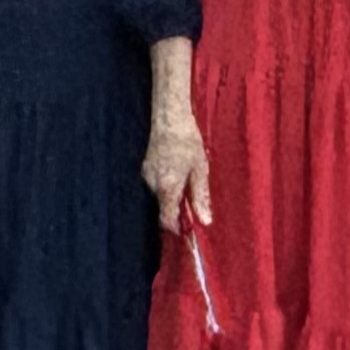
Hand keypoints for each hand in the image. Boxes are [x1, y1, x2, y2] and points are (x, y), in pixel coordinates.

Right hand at [143, 107, 212, 232]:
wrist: (169, 117)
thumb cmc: (188, 142)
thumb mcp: (200, 170)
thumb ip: (200, 197)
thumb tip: (204, 221)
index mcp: (167, 188)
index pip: (166, 219)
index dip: (176, 228)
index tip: (187, 231)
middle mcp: (153, 185)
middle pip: (163, 207)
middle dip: (177, 209)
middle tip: (193, 200)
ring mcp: (146, 175)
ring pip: (160, 195)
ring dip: (172, 194)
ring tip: (186, 179)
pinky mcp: (145, 167)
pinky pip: (156, 184)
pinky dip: (166, 184)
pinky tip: (176, 170)